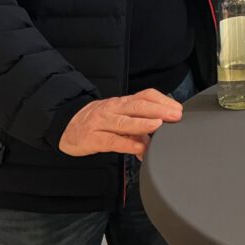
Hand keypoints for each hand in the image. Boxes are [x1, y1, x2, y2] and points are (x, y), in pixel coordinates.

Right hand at [58, 88, 182, 159]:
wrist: (67, 125)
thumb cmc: (98, 122)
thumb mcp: (119, 119)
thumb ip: (138, 129)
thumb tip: (157, 140)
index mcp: (122, 102)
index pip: (145, 95)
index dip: (162, 101)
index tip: (178, 108)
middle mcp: (113, 109)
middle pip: (138, 105)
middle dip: (159, 110)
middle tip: (176, 116)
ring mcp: (102, 122)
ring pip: (125, 121)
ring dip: (144, 123)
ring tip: (159, 125)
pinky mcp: (93, 138)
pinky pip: (112, 141)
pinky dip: (127, 144)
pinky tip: (140, 148)